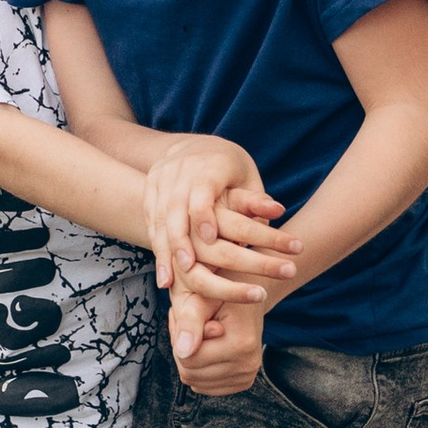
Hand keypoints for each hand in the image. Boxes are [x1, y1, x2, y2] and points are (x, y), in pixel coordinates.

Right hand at [144, 135, 296, 305]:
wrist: (196, 146)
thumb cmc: (232, 169)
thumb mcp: (249, 179)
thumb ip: (257, 199)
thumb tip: (277, 211)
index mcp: (210, 164)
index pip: (202, 188)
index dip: (204, 213)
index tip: (210, 239)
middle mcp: (182, 168)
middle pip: (175, 206)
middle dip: (179, 238)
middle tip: (188, 266)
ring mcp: (162, 177)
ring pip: (158, 216)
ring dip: (164, 249)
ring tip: (169, 281)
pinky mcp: (151, 188)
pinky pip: (150, 220)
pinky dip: (156, 248)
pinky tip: (163, 275)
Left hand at [171, 292, 263, 395]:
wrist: (246, 298)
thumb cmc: (219, 295)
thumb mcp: (200, 300)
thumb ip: (189, 323)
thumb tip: (183, 352)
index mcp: (241, 343)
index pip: (187, 359)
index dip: (178, 339)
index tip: (185, 319)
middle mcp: (249, 363)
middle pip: (190, 374)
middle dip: (183, 351)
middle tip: (190, 327)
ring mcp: (248, 375)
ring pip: (195, 382)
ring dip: (190, 360)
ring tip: (199, 336)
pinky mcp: (244, 382)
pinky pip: (206, 387)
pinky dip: (200, 370)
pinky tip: (207, 349)